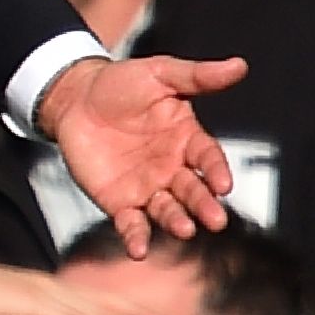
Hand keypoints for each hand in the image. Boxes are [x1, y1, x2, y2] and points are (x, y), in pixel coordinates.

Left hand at [35, 53, 251, 247]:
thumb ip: (197, 76)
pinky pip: (131, 223)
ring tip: (185, 230)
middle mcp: (173, 168)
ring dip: (177, 221)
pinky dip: (136, 237)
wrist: (75, 98)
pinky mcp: (119, 201)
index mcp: (188, 140)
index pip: (209, 158)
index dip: (217, 171)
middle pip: (193, 190)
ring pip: (167, 209)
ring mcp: (148, 187)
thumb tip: (239, 65)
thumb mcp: (160, 75)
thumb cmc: (121, 85)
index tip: (224, 184)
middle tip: (215, 220)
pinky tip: (139, 249)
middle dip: (205, 205)